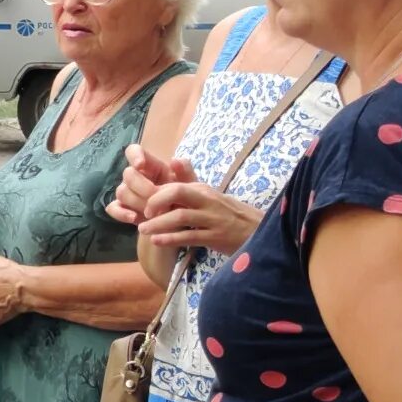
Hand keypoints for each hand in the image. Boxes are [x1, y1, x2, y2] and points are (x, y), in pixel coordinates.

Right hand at [109, 144, 190, 226]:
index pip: (133, 151)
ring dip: (137, 201)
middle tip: (156, 197)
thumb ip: (186, 173)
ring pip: (121, 191)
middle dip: (141, 186)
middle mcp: (136, 177)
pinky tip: (135, 218)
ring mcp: (128, 193)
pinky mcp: (123, 209)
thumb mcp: (191, 187)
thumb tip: (174, 160)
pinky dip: (122, 213)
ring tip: (153, 213)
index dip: (134, 155)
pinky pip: (113, 208)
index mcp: (150, 166)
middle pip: (127, 174)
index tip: (141, 165)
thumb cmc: (185, 200)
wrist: (182, 223)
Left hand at [136, 181, 263, 255]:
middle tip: (144, 214)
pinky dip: (171, 239)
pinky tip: (158, 241)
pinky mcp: (216, 237)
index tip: (145, 205)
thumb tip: (173, 160)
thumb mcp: (210, 197)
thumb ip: (190, 182)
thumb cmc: (228, 214)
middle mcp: (208, 201)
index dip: (156, 194)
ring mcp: (213, 219)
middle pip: (177, 192)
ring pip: (181, 217)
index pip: (175, 185)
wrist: (258, 231)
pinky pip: (190, 236)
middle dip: (156, 202)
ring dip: (158, 224)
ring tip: (143, 230)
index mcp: (204, 190)